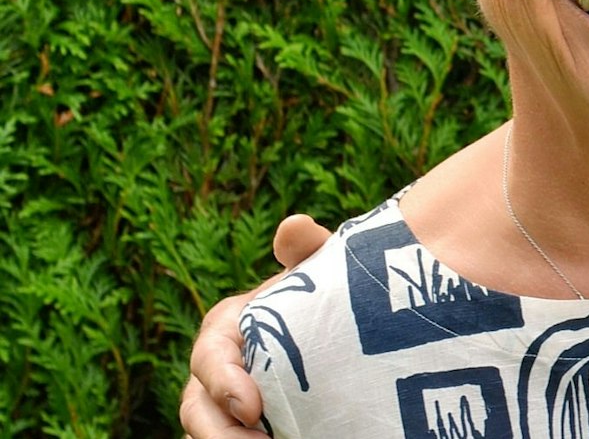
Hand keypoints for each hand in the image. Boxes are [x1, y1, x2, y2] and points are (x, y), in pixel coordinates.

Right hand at [178, 214, 333, 437]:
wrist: (335, 326)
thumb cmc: (318, 294)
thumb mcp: (315, 271)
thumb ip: (306, 249)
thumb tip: (294, 226)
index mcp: (225, 329)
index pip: (210, 358)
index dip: (224, 383)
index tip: (251, 407)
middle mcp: (215, 371)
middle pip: (197, 408)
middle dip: (219, 432)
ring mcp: (225, 404)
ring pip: (207, 432)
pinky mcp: (244, 427)